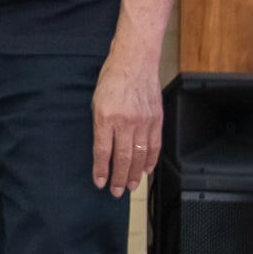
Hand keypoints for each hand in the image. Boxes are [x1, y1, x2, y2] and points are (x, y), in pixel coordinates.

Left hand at [92, 51, 161, 197]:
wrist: (135, 61)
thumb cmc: (112, 78)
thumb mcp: (96, 101)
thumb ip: (100, 125)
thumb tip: (103, 149)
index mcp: (105, 117)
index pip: (102, 151)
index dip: (101, 170)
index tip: (99, 183)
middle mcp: (125, 122)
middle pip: (122, 158)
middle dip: (118, 178)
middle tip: (116, 192)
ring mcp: (143, 121)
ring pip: (139, 156)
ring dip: (134, 174)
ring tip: (130, 187)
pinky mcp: (156, 119)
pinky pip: (154, 146)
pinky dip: (150, 161)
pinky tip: (145, 170)